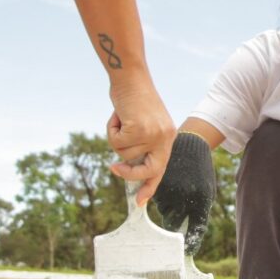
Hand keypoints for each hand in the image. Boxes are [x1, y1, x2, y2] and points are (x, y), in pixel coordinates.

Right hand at [106, 78, 174, 205]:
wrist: (131, 76)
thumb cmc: (134, 98)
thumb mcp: (145, 122)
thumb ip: (142, 143)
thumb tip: (129, 167)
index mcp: (168, 137)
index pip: (161, 168)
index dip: (149, 186)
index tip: (141, 202)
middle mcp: (165, 137)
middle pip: (148, 170)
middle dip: (129, 173)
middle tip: (114, 168)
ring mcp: (153, 134)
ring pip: (124, 153)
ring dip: (116, 137)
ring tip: (121, 118)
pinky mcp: (139, 129)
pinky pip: (116, 141)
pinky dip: (111, 129)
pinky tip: (118, 115)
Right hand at [151, 131, 214, 253]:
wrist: (190, 146)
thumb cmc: (200, 171)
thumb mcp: (206, 191)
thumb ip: (199, 211)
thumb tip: (191, 234)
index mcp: (201, 202)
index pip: (196, 229)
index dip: (191, 242)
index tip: (187, 251)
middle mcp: (185, 199)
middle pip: (174, 223)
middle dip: (173, 222)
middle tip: (174, 217)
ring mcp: (170, 192)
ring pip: (163, 211)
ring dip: (167, 206)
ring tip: (176, 190)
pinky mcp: (157, 185)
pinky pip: (156, 199)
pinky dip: (161, 196)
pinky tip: (169, 184)